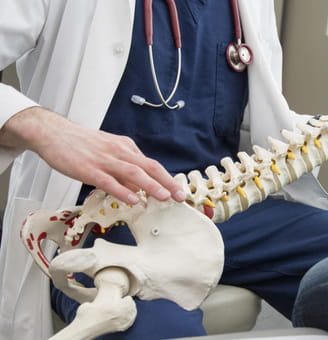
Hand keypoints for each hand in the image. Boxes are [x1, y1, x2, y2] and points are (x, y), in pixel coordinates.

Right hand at [0, 107, 185, 204]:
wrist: (53, 133)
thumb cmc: (81, 144)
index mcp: (126, 148)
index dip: (167, 178)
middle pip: (149, 167)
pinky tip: (131, 199)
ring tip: (163, 197)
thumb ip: (124, 171)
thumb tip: (138, 189)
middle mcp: (119, 152)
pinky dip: (121, 190)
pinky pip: (108, 181)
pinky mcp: (88, 168)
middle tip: (180, 196)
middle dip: (167, 182)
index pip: (152, 164)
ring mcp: (104, 160)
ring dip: (150, 185)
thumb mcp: (109, 153)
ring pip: (133, 173)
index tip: (179, 190)